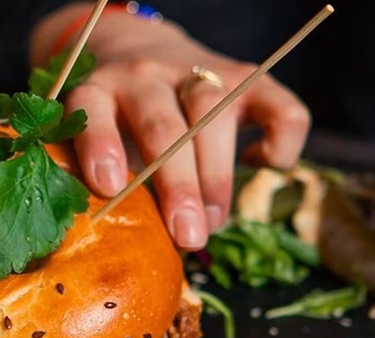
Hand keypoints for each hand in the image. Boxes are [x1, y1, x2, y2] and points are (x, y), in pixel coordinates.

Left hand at [31, 6, 310, 250]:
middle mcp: (144, 75)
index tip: (109, 187)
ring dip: (216, 176)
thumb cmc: (118, 124)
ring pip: (214, 114)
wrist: (144, 51)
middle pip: (162, 126)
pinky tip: (256, 164)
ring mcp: (197, 72)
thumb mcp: (99, 144)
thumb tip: (124, 250)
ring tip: (212, 222)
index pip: (93, 108)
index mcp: (98, 90)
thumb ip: (106, 180)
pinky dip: (279, 145)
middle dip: (178, 187)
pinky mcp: (248, 78)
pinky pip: (281, 109)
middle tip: (188, 237)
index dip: (100, 145)